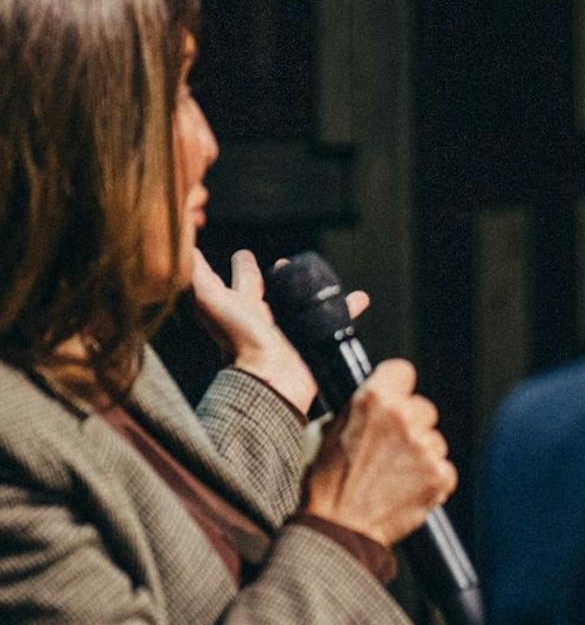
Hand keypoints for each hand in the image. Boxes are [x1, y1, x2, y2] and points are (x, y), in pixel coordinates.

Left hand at [190, 250, 368, 416]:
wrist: (271, 378)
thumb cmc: (237, 340)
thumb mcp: (208, 300)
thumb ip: (197, 274)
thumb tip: (185, 246)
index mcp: (240, 307)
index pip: (240, 280)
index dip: (240, 266)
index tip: (243, 253)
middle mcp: (265, 318)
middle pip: (272, 292)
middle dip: (278, 277)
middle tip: (286, 263)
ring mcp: (290, 330)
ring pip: (304, 303)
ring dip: (315, 290)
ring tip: (326, 278)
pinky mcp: (313, 340)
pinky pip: (334, 320)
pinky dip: (347, 309)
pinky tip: (360, 298)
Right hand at [299, 360, 455, 547]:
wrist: (338, 527)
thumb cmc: (325, 483)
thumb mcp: (326, 431)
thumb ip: (357, 410)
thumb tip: (372, 402)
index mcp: (372, 400)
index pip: (402, 371)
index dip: (397, 385)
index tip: (395, 395)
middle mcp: (403, 418)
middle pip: (423, 407)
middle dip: (410, 424)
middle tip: (388, 448)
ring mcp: (424, 447)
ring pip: (434, 439)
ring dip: (421, 453)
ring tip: (392, 474)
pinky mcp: (440, 475)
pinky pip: (444, 468)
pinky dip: (431, 478)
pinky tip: (406, 488)